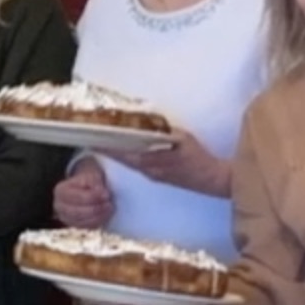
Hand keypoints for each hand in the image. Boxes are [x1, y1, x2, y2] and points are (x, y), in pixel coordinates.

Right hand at [53, 159, 116, 227]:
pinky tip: (106, 215)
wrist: (83, 187)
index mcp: (60, 191)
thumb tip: (102, 193)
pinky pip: (87, 227)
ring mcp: (65, 218)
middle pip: (79, 212)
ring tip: (109, 208)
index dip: (93, 197)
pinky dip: (98, 222)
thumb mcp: (90, 175)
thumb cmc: (87, 180)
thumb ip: (95, 182)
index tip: (107, 194)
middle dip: (97, 209)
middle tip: (110, 204)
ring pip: (83, 221)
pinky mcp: (74, 225)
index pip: (78, 197)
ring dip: (99, 216)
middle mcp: (59, 206)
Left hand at [103, 126, 229, 197]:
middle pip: (122, 157)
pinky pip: (137, 165)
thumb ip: (164, 131)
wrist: (211, 180)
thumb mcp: (182, 138)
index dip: (107, 145)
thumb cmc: (198, 158)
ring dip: (118, 152)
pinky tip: (127, 149)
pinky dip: (129, 156)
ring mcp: (152, 174)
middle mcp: (147, 170)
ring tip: (106, 140)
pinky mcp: (158, 176)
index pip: (122, 151)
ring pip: (129, 161)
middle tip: (94, 136)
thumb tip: (149, 124)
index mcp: (150, 160)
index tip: (92, 137)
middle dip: (108, 147)